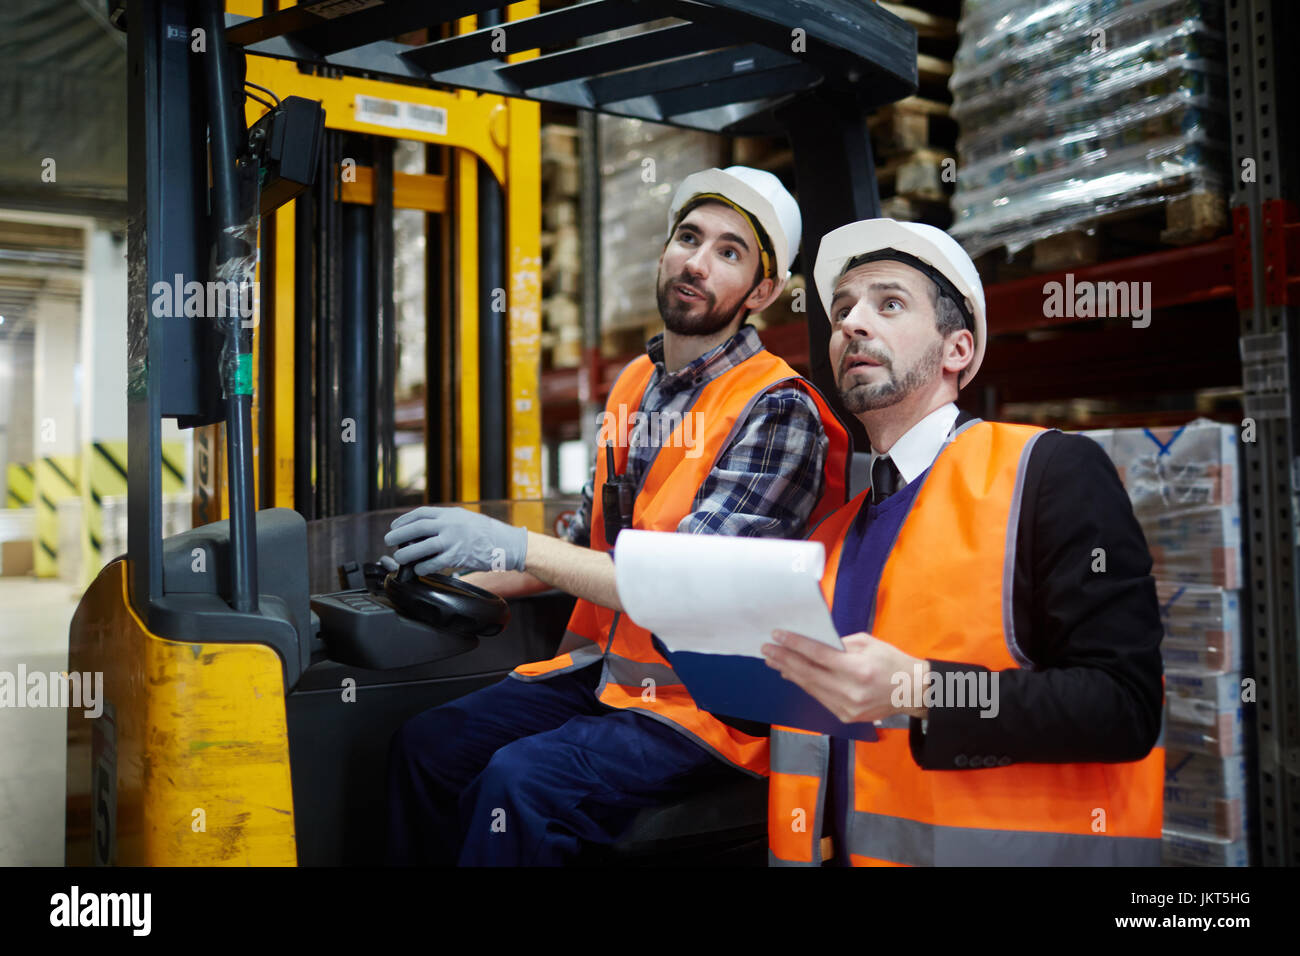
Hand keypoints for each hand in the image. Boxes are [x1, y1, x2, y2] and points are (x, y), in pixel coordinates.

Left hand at [383, 506, 526, 576]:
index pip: (421, 513)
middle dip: (399, 534)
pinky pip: (433, 563)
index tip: (395, 525)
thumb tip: (426, 528)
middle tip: (388, 540)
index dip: (405, 519)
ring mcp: (453, 541)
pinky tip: (418, 569)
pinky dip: (423, 566)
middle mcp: (450, 525)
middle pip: (417, 528)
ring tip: (399, 557)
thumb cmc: (488, 532)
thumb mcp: (466, 519)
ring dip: (407, 553)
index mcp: (451, 513)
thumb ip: (447, 521)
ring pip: (422, 546)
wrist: (507, 543)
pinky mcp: (457, 557)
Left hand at [761, 629, 928, 723]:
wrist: (914, 692)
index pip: (818, 655)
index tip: (777, 635)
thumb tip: (812, 643)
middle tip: (767, 649)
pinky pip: (819, 698)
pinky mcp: (846, 717)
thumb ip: (839, 644)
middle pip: (808, 673)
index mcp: (858, 669)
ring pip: (810, 687)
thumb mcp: (868, 643)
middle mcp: (850, 691)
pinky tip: (793, 675)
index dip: (795, 644)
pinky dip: (805, 685)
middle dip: (784, 659)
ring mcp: (847, 707)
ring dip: (789, 672)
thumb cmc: (893, 662)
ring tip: (774, 661)